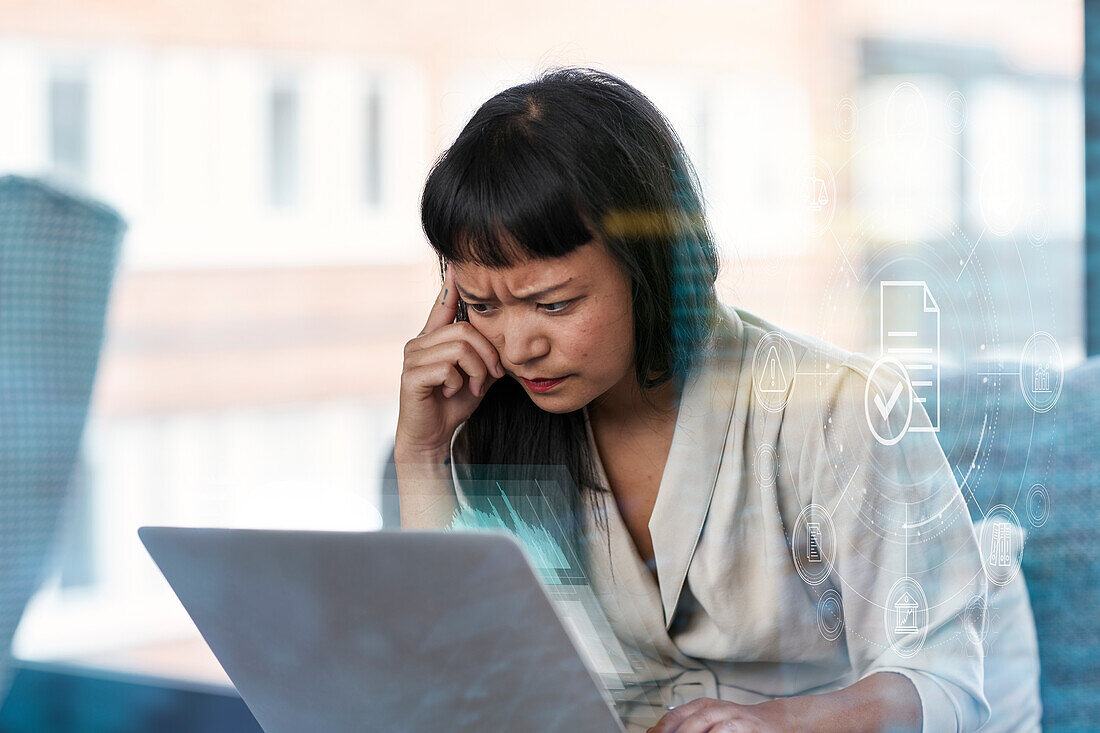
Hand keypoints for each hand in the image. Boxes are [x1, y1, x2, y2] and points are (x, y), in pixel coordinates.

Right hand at [396, 263, 504, 456]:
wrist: (432, 437)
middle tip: (490, 377)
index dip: (453, 285)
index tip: (461, 265)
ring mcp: (412, 358)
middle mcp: (419, 343)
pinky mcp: (411, 376)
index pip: (444, 305)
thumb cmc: (453, 404)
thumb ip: (485, 354)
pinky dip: (459, 382)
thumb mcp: (477, 375)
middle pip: (465, 330)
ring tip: (473, 387)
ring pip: (459, 347)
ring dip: (476, 371)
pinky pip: (447, 367)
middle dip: (487, 355)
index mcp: (434, 338)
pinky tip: (454, 393)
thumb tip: (505, 336)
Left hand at [647, 698, 792, 732]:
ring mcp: (730, 716)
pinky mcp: (744, 725)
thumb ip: (688, 725)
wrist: (773, 721)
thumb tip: (656, 732)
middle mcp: (714, 708)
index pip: (674, 716)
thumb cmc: (739, 725)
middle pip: (686, 722)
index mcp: (702, 706)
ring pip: (703, 723)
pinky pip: (725, 731)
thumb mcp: (712, 722)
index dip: (661, 728)